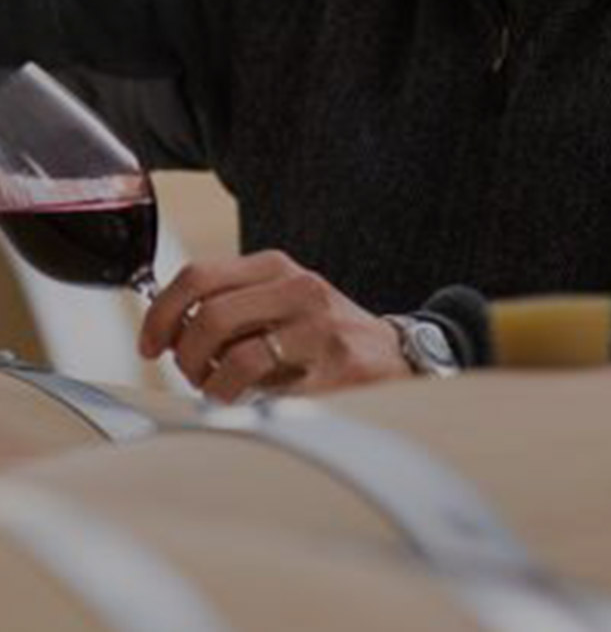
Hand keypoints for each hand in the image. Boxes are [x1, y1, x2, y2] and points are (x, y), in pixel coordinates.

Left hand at [138, 249, 411, 400]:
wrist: (398, 357)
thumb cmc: (324, 336)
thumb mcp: (279, 303)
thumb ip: (230, 307)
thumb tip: (167, 329)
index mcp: (276, 267)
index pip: (198, 275)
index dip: (161, 312)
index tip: (150, 344)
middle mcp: (298, 288)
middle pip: (210, 316)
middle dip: (186, 357)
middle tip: (193, 375)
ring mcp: (319, 327)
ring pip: (235, 357)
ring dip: (214, 386)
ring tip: (223, 393)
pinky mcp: (336, 368)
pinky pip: (270, 393)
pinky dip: (246, 405)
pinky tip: (254, 405)